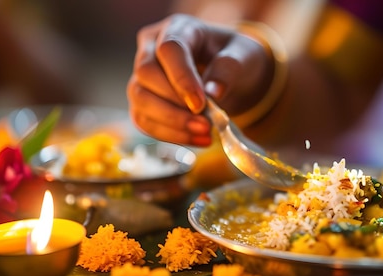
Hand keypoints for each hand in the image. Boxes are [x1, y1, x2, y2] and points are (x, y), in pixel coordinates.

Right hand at [127, 14, 274, 145]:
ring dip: (171, 123)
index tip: (200, 104)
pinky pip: (145, 121)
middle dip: (174, 105)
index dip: (182, 78)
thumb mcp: (243, 56)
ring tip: (204, 134)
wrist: (231, 72)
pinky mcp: (144, 101)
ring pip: (139, 99)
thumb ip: (229, 69)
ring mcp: (143, 75)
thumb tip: (213, 94)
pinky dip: (171, 135)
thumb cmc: (235, 57)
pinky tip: (198, 140)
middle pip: (146, 74)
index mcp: (178, 29)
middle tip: (206, 124)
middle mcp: (152, 48)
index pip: (169, 49)